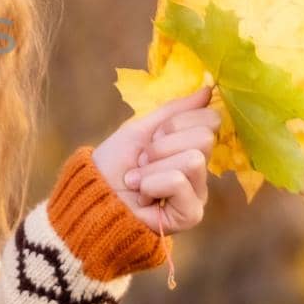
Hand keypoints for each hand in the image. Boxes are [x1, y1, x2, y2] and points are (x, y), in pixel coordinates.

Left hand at [91, 84, 219, 234]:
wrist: (93, 194)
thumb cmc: (114, 163)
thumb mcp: (141, 128)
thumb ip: (175, 110)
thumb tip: (209, 89)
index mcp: (191, 146)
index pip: (210, 119)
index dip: (176, 123)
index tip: (152, 137)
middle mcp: (200, 170)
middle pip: (204, 138)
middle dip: (162, 145)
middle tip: (142, 160)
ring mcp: (198, 193)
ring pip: (193, 160)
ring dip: (153, 166)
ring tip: (138, 179)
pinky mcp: (192, 214)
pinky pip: (179, 182)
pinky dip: (152, 184)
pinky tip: (143, 196)